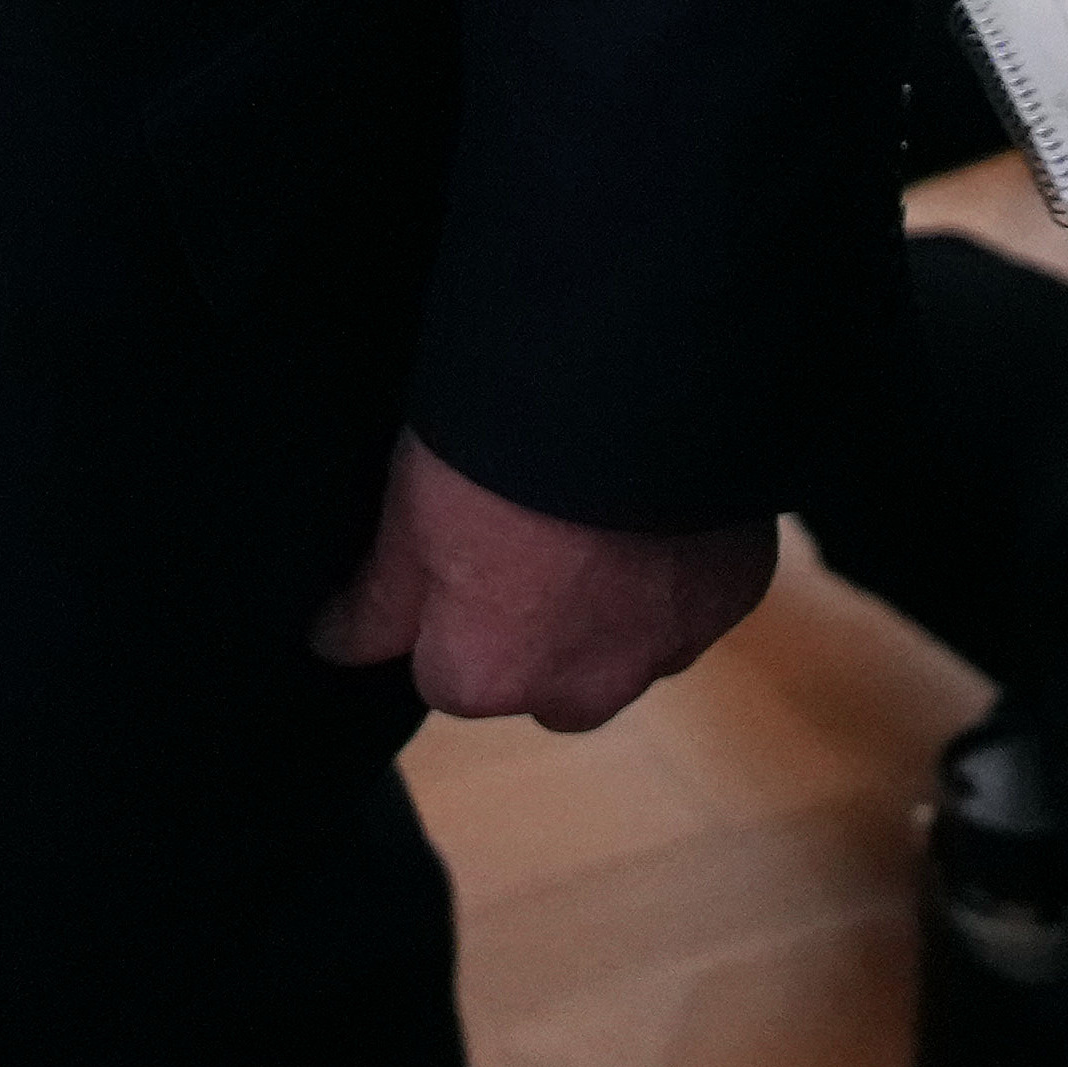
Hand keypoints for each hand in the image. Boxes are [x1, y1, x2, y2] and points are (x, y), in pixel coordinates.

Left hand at [310, 432, 771, 728]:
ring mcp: (666, 646)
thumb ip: (379, 598)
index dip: (451, 599)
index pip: (446, 669)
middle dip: (542, 623)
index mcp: (482, 676)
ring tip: (605, 503)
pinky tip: (664, 492)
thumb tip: (334, 643)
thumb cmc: (489, 441)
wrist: (628, 376)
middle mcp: (577, 690)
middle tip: (537, 524)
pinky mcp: (733, 594)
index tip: (458, 539)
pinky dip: (682, 559)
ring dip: (617, 600)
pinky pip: (697, 594)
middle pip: (545, 676)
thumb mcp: (406, 511)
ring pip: (628, 644)